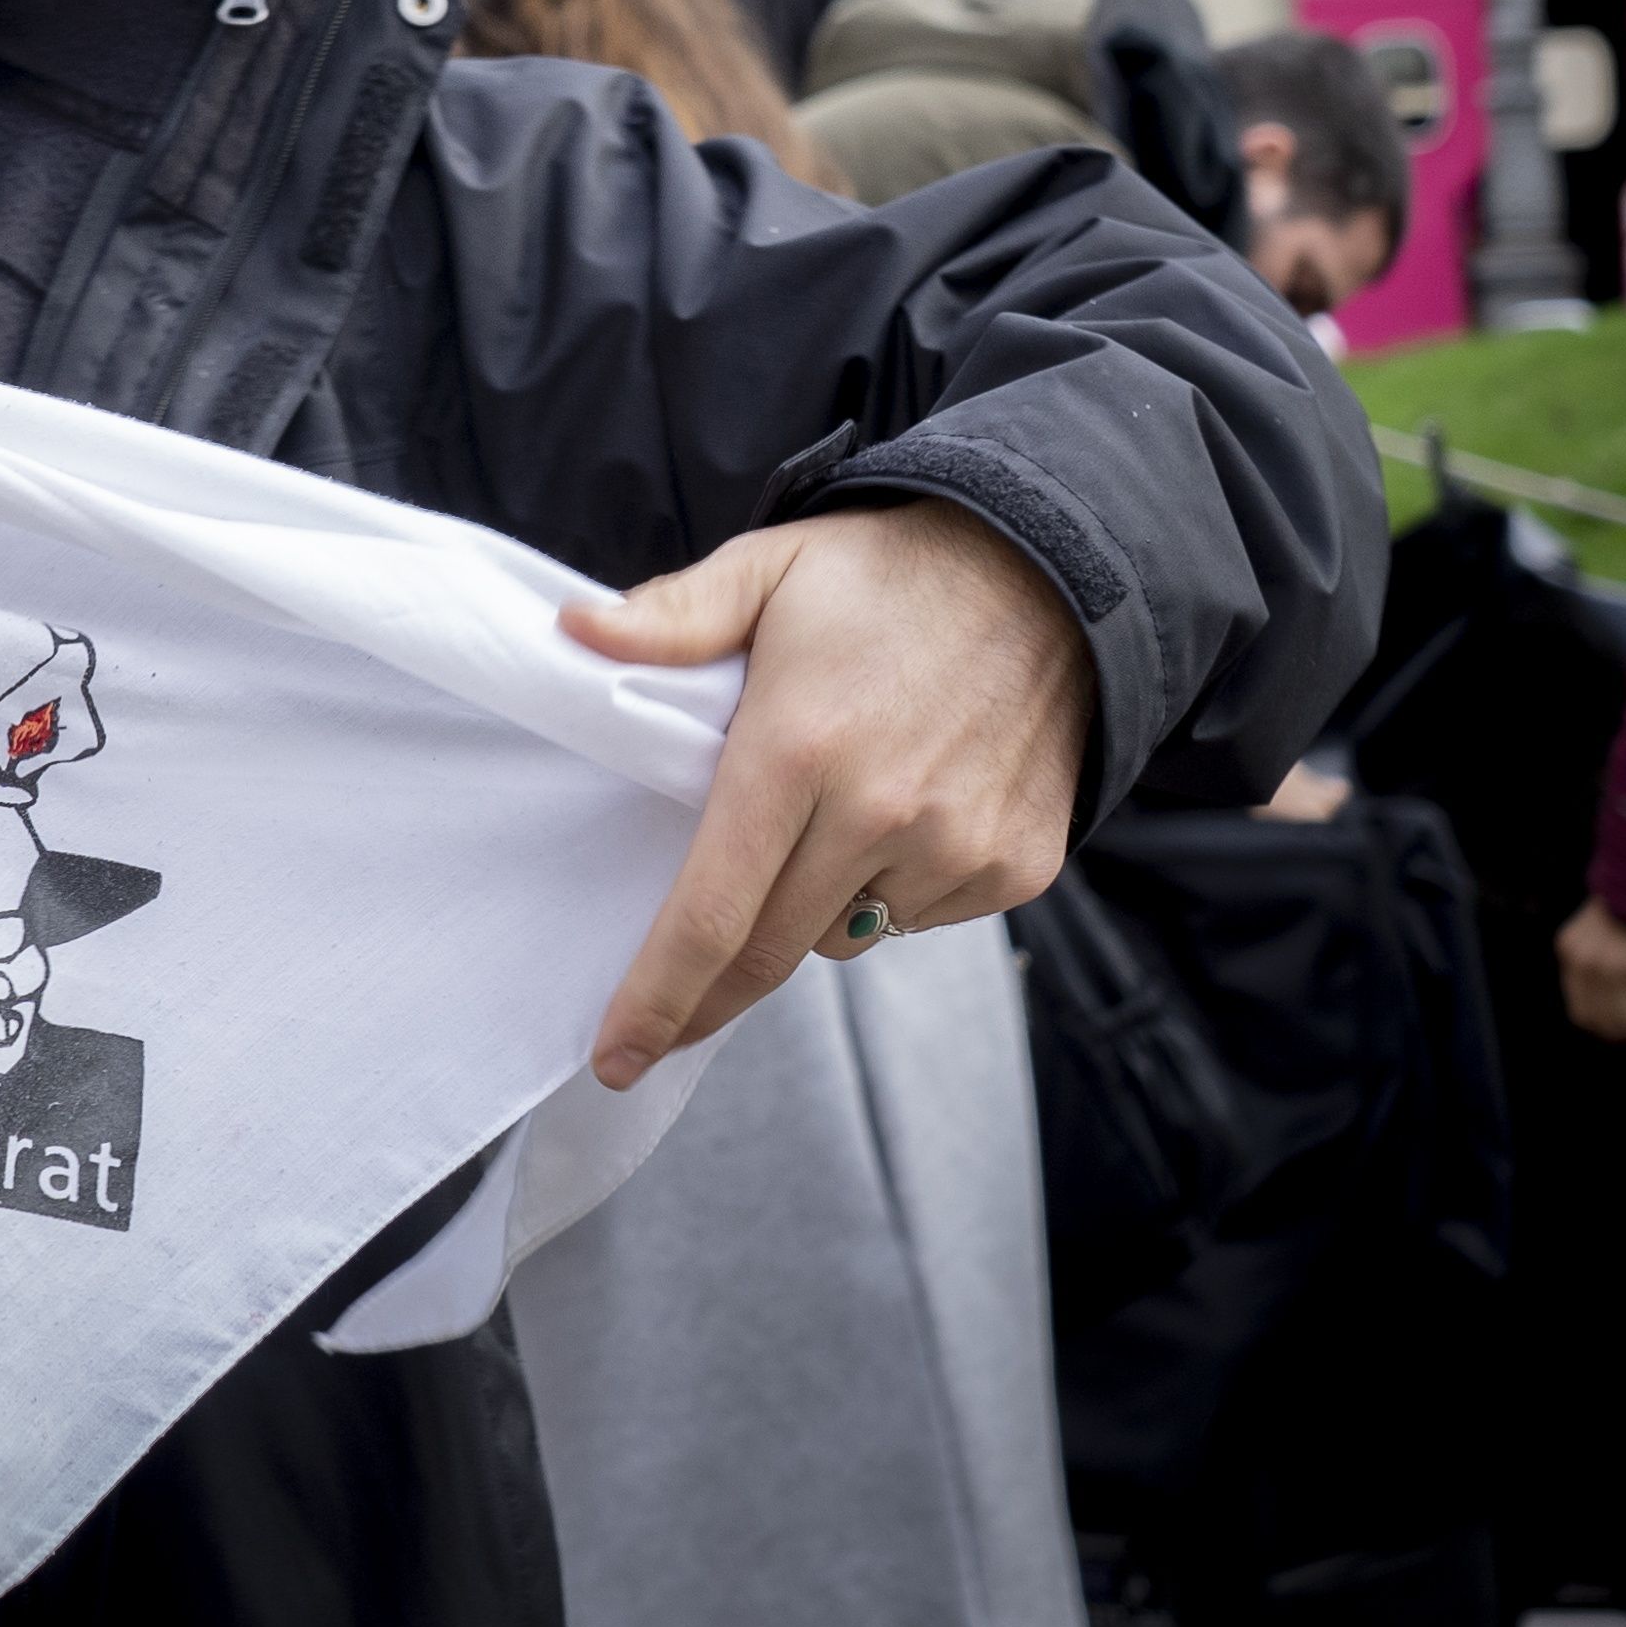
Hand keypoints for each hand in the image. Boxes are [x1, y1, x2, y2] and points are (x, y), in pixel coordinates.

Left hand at [566, 501, 1091, 1087]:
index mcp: (797, 749)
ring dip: (806, 914)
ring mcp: (957, 846)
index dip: (657, 997)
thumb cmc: (888, 573)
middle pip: (769, 952)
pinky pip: (918, 916)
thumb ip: (670, 616)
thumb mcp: (768, 569)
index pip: (710, 912)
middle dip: (705, 1001)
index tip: (616, 1057)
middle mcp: (882, 813)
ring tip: (816, 827)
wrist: (1055, 569)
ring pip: (844, 937)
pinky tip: (898, 816)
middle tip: (660, 1030)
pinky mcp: (1016, 865)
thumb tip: (570, 631)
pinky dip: (888, 893)